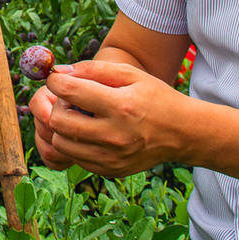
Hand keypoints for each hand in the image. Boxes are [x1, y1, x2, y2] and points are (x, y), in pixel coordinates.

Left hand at [32, 60, 190, 177]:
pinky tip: (91, 132)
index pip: (69, 91)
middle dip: (58, 106)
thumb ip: (93, 69)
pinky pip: (74, 157)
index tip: (59, 79)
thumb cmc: (154, 97)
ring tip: (80, 117)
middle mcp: (114, 135)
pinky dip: (75, 143)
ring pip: (61, 143)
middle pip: (58, 121)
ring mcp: (111, 158)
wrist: (182, 133)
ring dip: (63, 127)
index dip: (56, 81)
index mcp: (120, 106)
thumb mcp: (130, 74)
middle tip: (71, 100)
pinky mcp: (109, 170)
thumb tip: (58, 72)